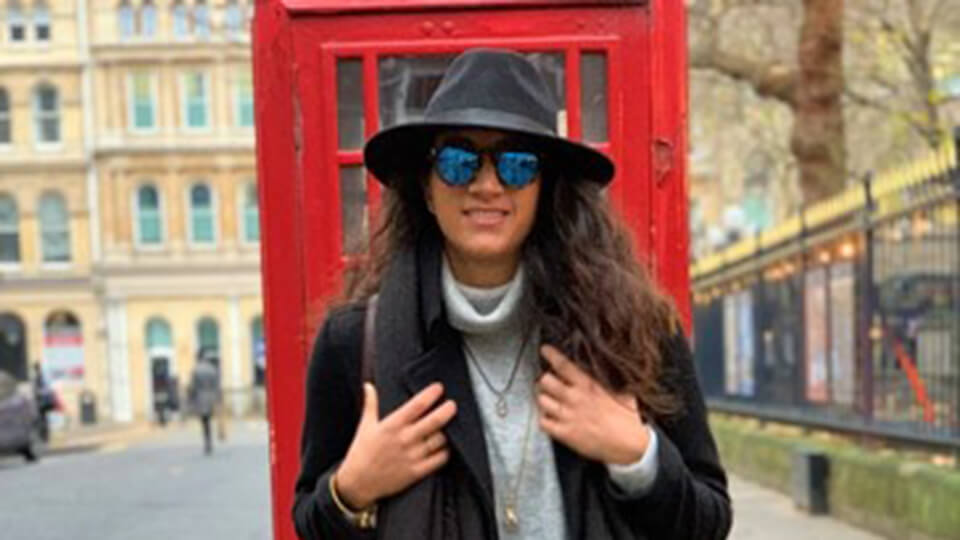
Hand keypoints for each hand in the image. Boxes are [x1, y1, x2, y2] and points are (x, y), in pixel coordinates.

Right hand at [335, 382, 456, 508]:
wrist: (358, 483)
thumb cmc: (361, 452)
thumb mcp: (365, 425)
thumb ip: (370, 404)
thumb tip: (368, 385)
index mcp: (392, 425)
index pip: (417, 406)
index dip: (431, 395)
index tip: (439, 388)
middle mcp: (404, 439)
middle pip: (434, 421)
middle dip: (447, 410)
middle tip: (452, 405)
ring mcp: (412, 456)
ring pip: (439, 440)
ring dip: (448, 432)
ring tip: (451, 425)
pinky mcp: (416, 472)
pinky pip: (439, 459)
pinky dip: (446, 451)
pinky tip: (445, 446)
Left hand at [536, 344, 649, 464]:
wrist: (630, 445)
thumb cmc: (627, 418)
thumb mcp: (621, 391)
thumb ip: (607, 379)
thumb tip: (605, 367)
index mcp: (589, 385)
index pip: (564, 365)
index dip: (551, 355)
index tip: (545, 350)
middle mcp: (576, 398)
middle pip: (546, 381)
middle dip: (545, 380)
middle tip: (548, 382)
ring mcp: (568, 416)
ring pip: (541, 400)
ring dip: (544, 399)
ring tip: (550, 400)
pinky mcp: (566, 433)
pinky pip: (543, 422)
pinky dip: (545, 419)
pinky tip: (552, 419)